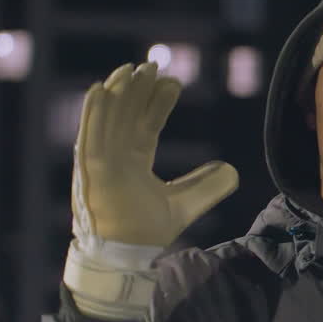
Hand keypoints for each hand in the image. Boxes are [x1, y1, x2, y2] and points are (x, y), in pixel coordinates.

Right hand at [72, 61, 237, 247]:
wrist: (126, 256)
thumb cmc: (146, 233)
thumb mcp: (186, 204)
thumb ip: (208, 187)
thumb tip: (232, 170)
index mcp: (132, 163)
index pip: (144, 125)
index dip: (157, 103)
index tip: (171, 82)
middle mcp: (114, 159)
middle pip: (126, 116)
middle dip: (138, 90)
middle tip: (153, 65)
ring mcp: (100, 163)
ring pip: (109, 119)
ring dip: (118, 94)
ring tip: (132, 68)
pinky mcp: (91, 171)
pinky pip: (90, 136)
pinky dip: (93, 113)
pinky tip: (100, 89)